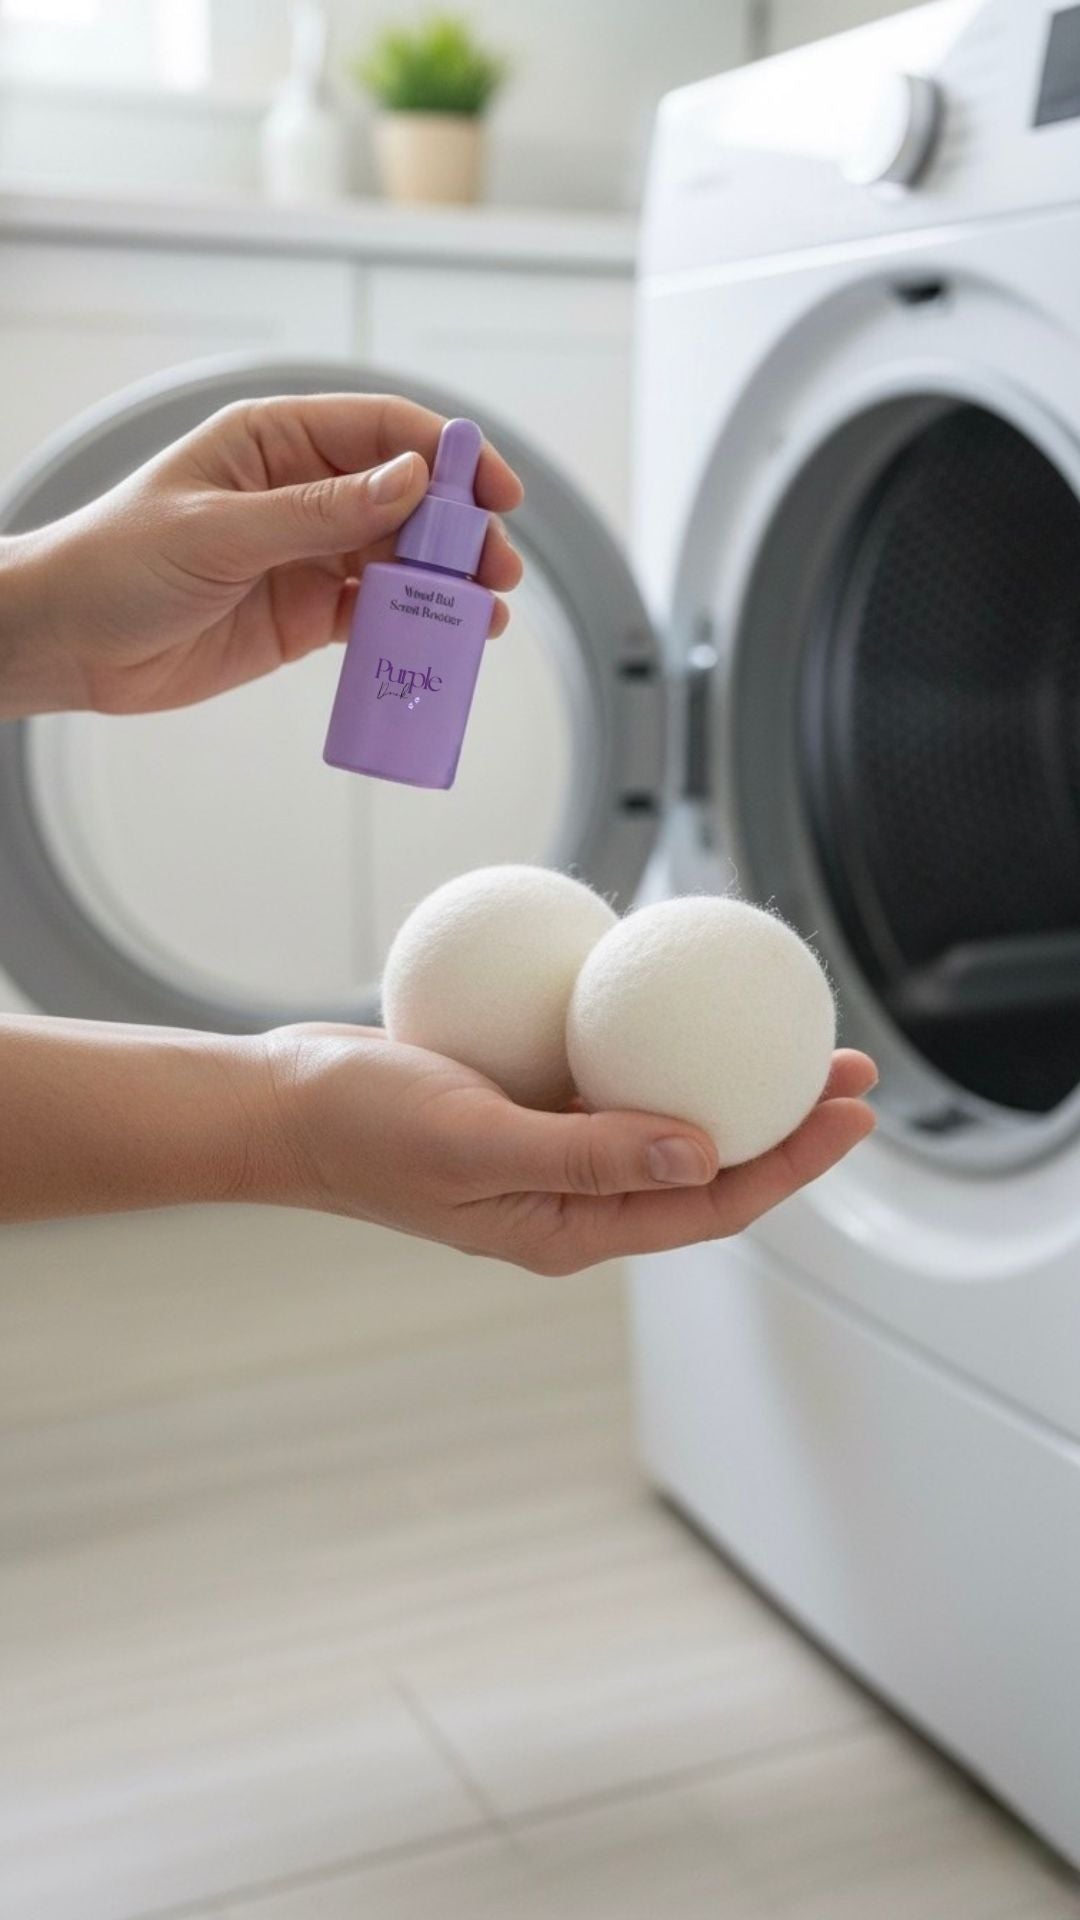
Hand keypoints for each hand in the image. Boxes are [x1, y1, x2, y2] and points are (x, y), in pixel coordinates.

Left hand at [4, 394, 522, 717]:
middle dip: (458, 530)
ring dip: (446, 584)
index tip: (494, 491)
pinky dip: (413, 626)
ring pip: (399, 560)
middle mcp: (302, 491)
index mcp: (276, 441)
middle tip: (497, 569)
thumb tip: (411, 483)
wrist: (69, 643)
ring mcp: (307, 554)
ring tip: (486, 615)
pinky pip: (375, 615)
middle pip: (406, 498)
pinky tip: (446, 641)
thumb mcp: (221, 531)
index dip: (446, 455)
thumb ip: (320, 512)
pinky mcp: (306, 615)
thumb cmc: (119, 562)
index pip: (381, 431)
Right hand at [259, 1026, 877, 1274]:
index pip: (710, 1203)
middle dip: (785, 1119)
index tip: (850, 1109)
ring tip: (792, 1026)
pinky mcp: (527, 1100)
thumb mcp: (475, 1141)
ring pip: (666, 1113)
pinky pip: (612, 1070)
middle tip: (848, 1062)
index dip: (791, 1161)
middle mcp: (571, 1195)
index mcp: (570, 1229)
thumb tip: (705, 1151)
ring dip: (732, 1076)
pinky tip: (682, 995)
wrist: (281, 1102)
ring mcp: (551, 1147)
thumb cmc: (361, 1129)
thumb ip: (587, 1153)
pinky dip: (658, 1039)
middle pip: (705, 1159)